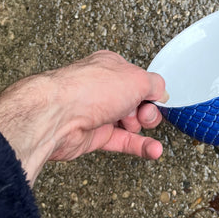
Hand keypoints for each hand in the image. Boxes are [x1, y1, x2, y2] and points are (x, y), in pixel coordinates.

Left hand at [0, 51, 167, 184]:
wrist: (56, 116)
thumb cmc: (87, 90)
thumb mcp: (136, 78)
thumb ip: (155, 85)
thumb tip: (162, 93)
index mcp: (110, 67)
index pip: (139, 79)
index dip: (150, 91)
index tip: (156, 98)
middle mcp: (103, 89)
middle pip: (137, 103)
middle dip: (146, 110)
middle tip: (142, 113)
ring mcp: (98, 113)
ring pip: (131, 124)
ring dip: (142, 128)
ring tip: (137, 126)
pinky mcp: (94, 136)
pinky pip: (123, 142)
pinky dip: (140, 147)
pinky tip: (153, 150)